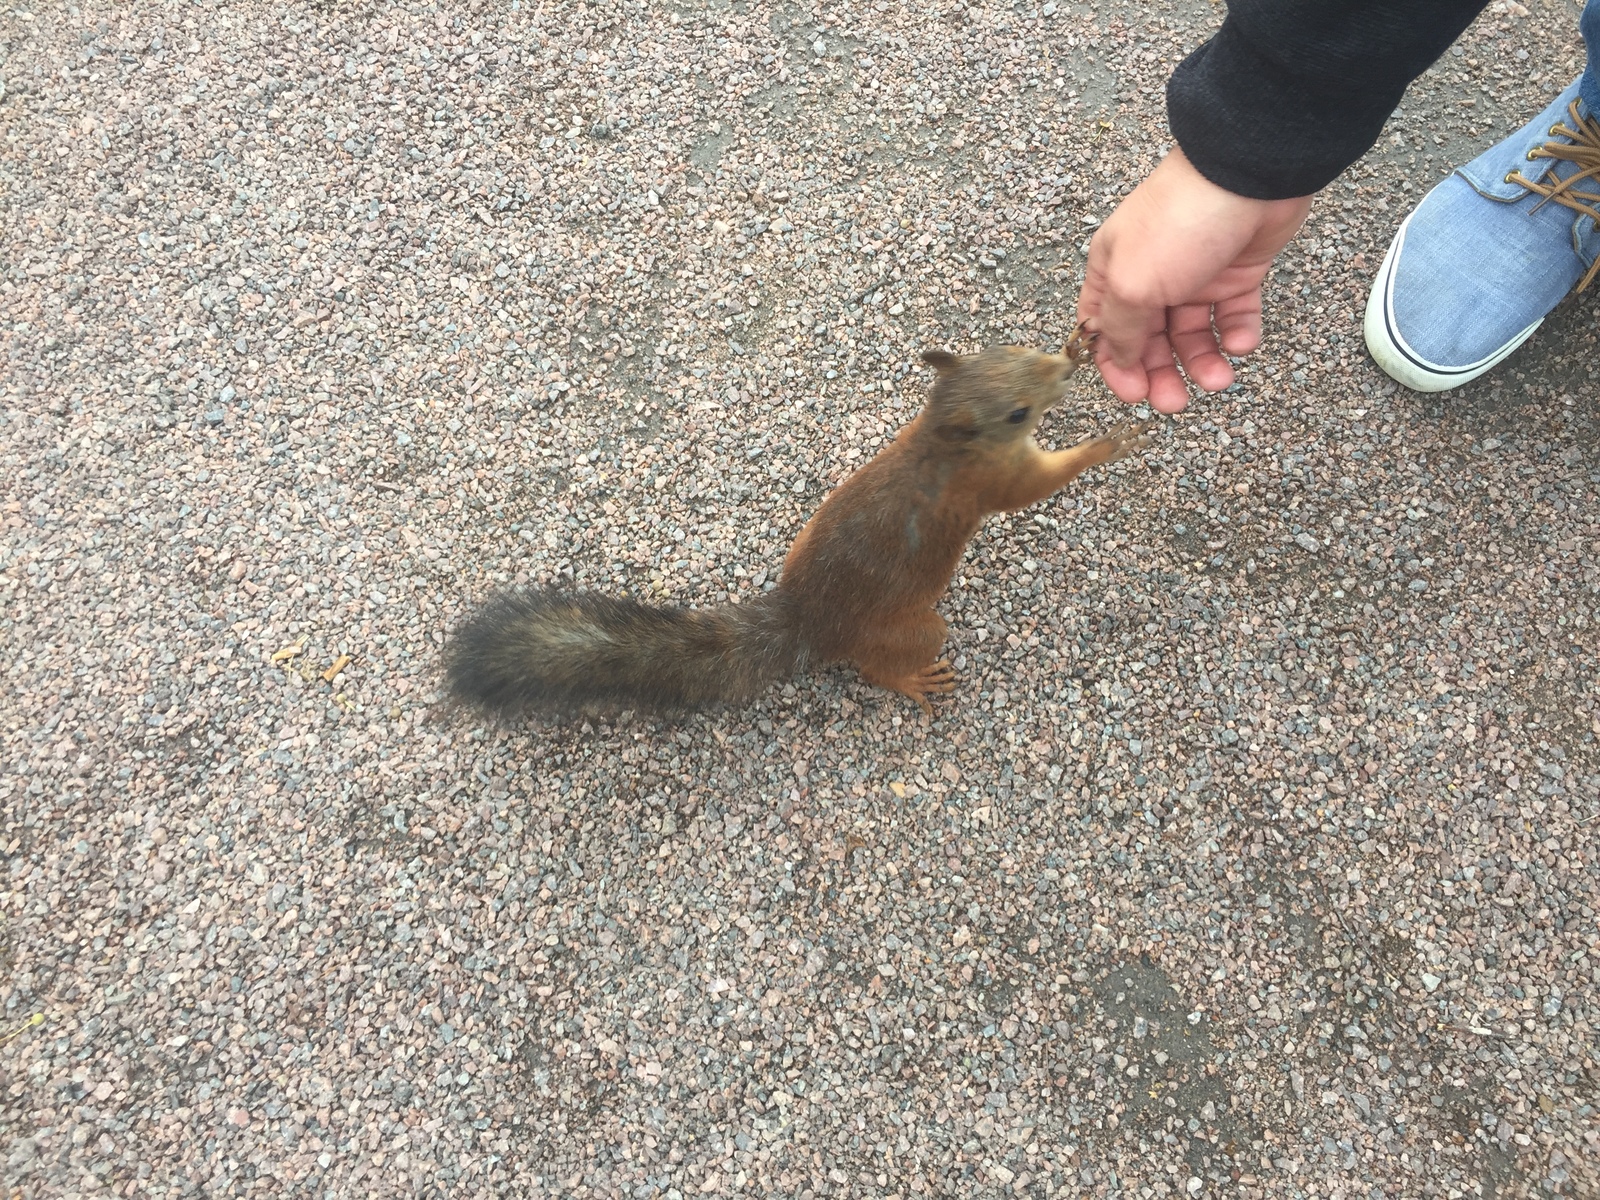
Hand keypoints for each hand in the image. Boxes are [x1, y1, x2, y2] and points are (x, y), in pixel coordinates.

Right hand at [1076, 147, 1313, 412]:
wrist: (1248, 176)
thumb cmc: (1179, 222)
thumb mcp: (1132, 284)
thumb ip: (1120, 329)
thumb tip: (1119, 360)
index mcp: (1114, 272)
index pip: (1104, 331)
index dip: (1117, 366)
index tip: (1135, 394)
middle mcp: (1151, 276)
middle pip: (1150, 341)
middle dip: (1161, 375)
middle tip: (1174, 402)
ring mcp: (1194, 275)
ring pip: (1193, 335)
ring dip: (1203, 362)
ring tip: (1219, 380)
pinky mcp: (1236, 273)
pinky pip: (1234, 318)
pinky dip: (1238, 336)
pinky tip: (1241, 342)